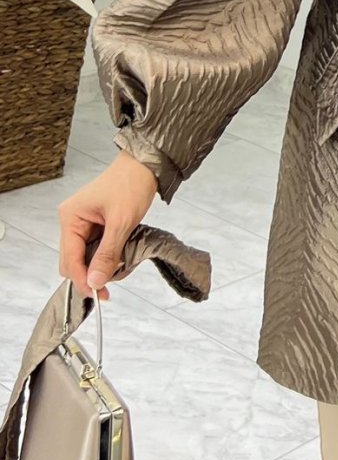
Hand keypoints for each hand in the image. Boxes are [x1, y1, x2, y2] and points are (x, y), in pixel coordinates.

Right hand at [58, 155, 157, 301]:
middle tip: (110, 287)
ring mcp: (83, 224)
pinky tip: (122, 256)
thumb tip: (95, 282)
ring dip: (101, 266)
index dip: (83, 280)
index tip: (99, 295)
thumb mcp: (121, 222)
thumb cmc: (131, 185)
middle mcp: (72, 221)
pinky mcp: (95, 226)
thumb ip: (107, 254)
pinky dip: (108, 257)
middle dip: (92, 274)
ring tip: (123, 265)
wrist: (146, 165)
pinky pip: (96, 250)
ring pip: (85, 258)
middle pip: (73, 262)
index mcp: (70, 218)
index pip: (69, 260)